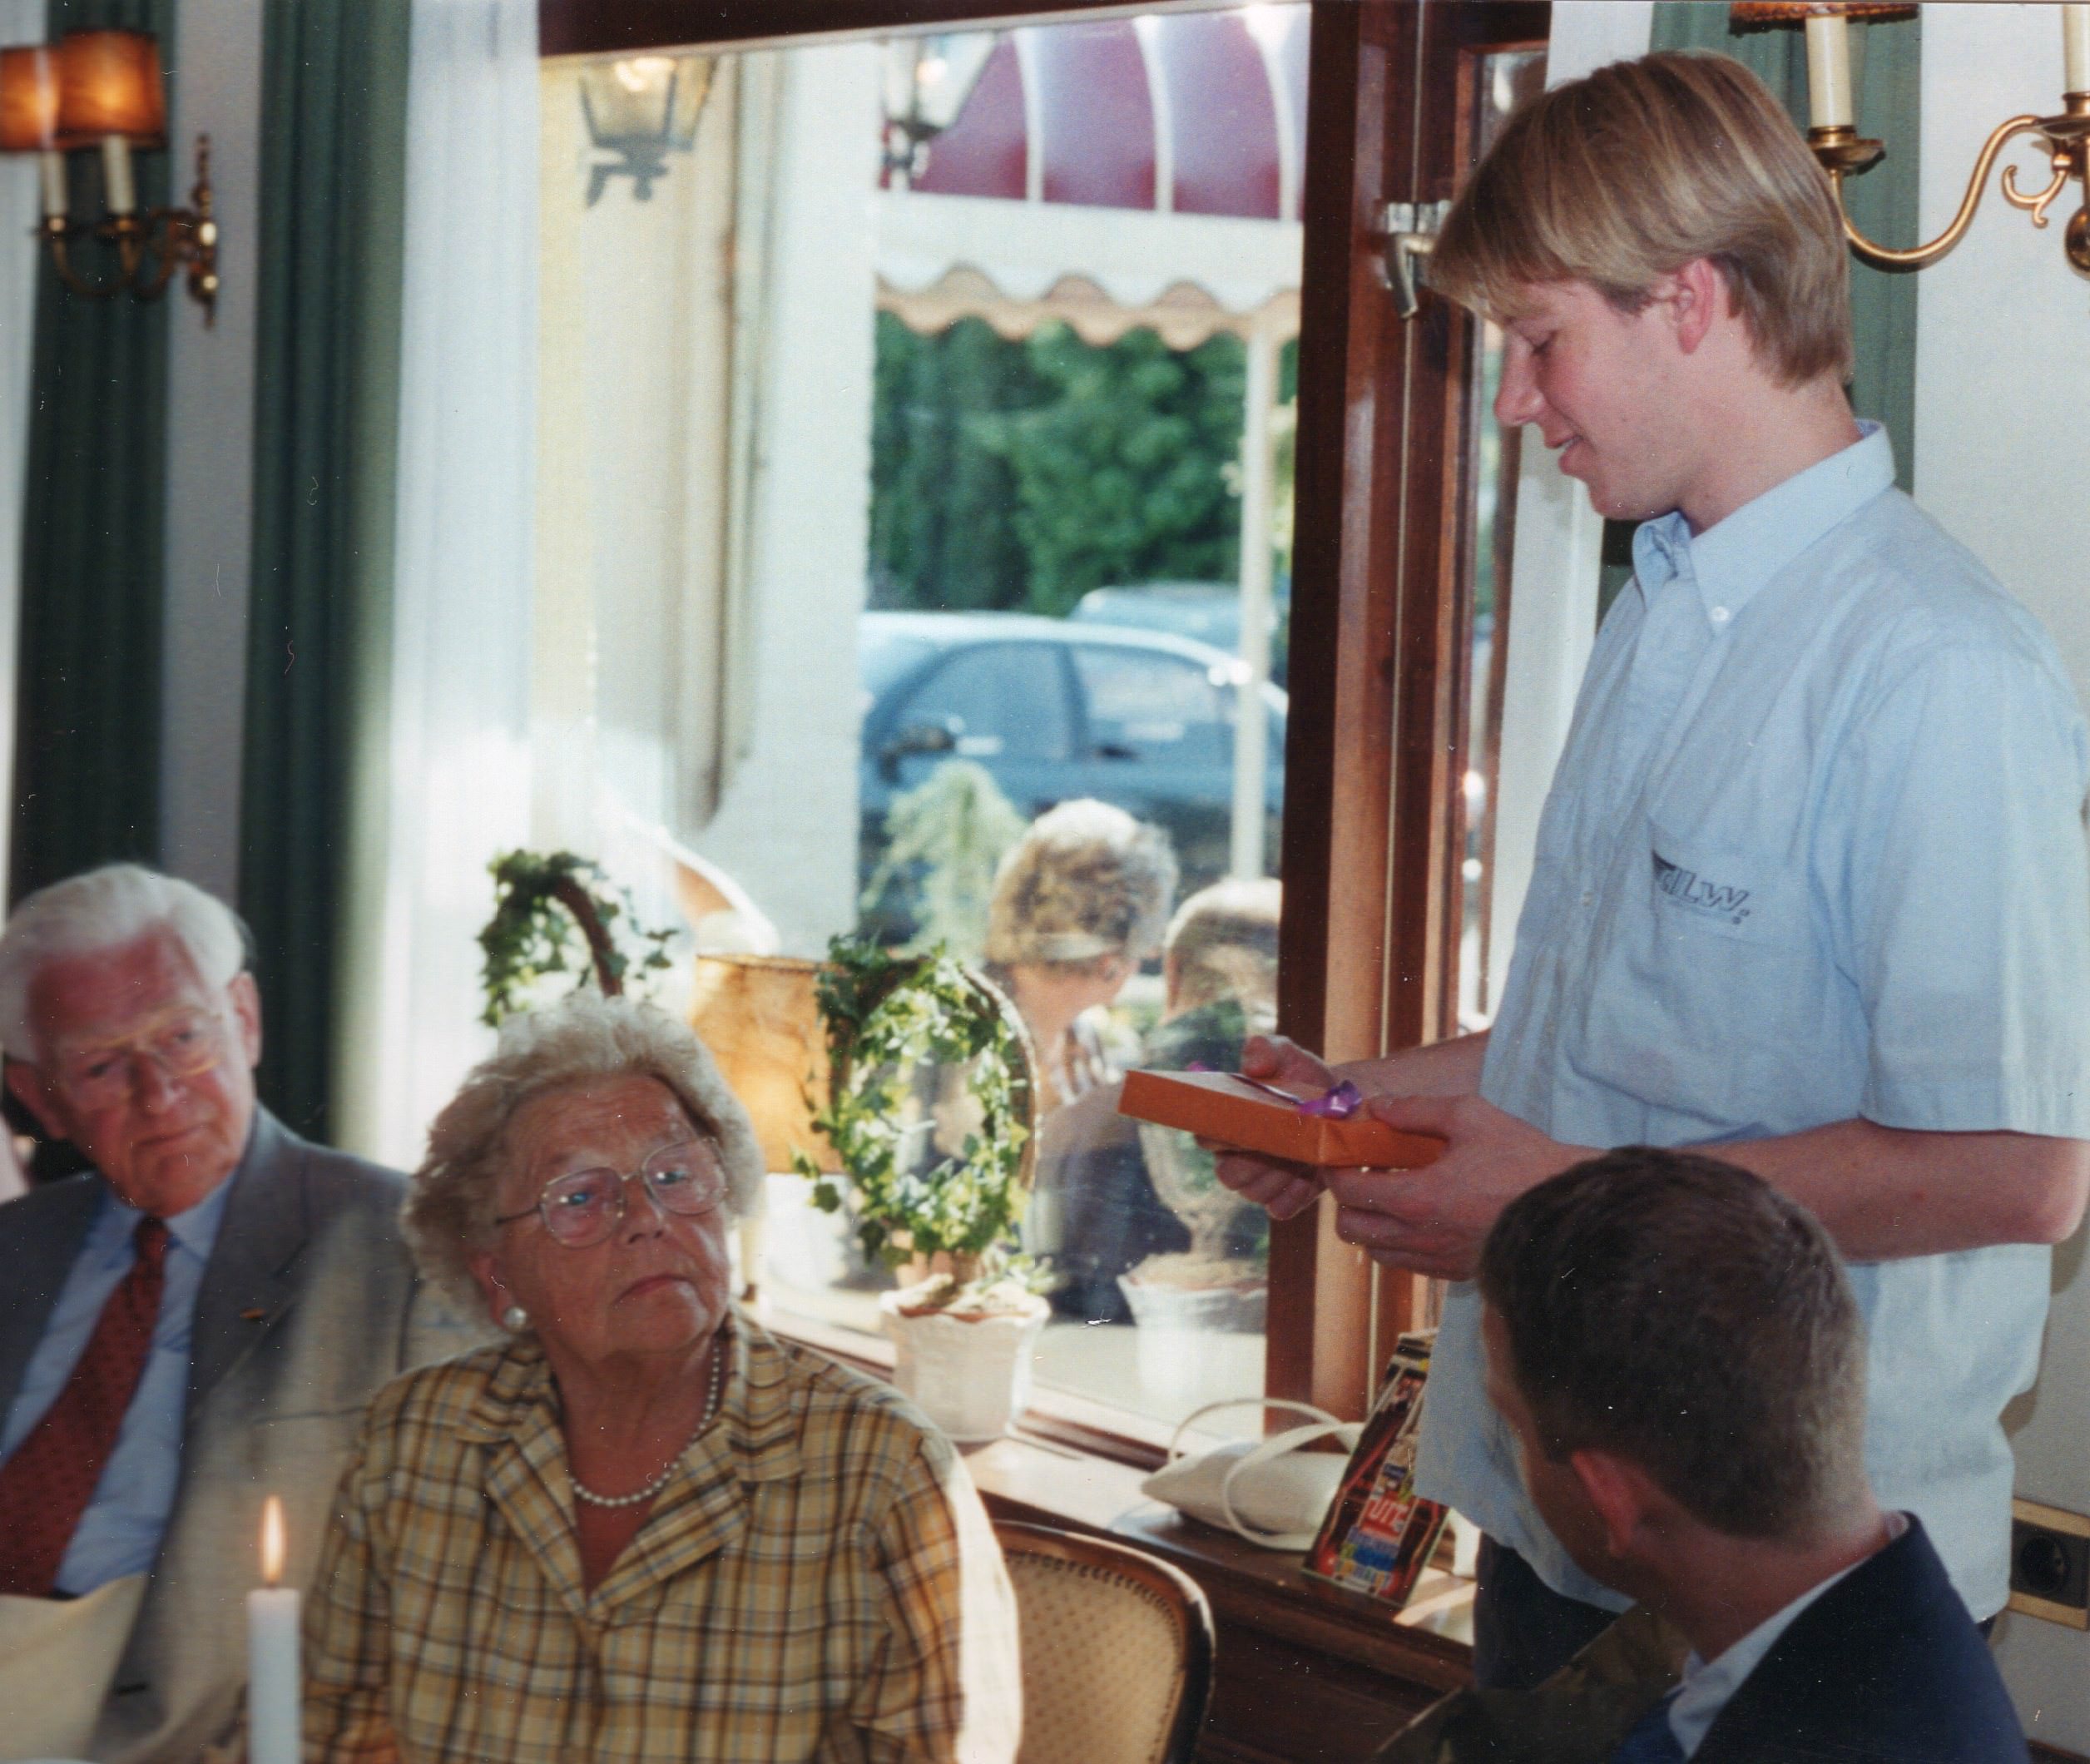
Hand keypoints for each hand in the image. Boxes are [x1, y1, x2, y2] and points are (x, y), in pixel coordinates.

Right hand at [1206, 1034, 1336, 1221]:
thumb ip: (1265, 1049)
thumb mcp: (1287, 1055)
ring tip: (1302, 1154)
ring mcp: (1259, 1181)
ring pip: (1254, 1193)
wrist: (1344, 1106)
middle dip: (1257, 1162)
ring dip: (1280, 1176)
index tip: (1254, 1125)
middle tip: (1286, 1144)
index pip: (1206, 1139)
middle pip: (1228, 1176)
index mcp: (1226, 1123)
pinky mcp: (1285, 1199)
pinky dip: (1296, 1194)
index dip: (1225, 1138)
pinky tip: (1310, 1173)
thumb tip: (1253, 1065)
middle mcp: (1234, 1157)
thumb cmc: (1304, 1077)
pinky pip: (1280, 1209)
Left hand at [1322, 1094, 1594, 1280]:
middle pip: (1350, 1229)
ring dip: (1372, 1223)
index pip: (1347, 1192)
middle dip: (1347, 1200)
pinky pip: (1407, 1264)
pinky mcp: (1454, 1272)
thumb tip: (1379, 1107)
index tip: (1340, 1154)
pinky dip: (1399, 1242)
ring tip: (1393, 1194)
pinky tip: (1420, 1215)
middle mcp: (1419, 1238)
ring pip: (1376, 1251)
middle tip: (1364, 1173)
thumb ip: (1417, 1110)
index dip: (1335, 1170)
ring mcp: (1436, 1260)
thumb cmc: (1524, 1163)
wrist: (1571, 1212)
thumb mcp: (1472, 1117)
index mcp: (1417, 1199)